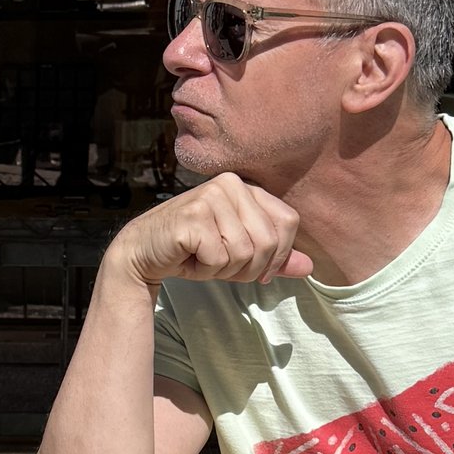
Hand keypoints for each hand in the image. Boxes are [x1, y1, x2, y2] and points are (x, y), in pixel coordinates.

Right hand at [108, 175, 312, 293]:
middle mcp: (230, 184)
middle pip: (268, 241)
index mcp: (246, 186)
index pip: (288, 222)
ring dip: (224, 269)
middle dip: (249, 268)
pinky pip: (220, 258)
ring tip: (203, 258)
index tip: (254, 268)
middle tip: (221, 265)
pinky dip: (206, 269)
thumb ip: (274, 257)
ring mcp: (210, 196)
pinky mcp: (193, 216)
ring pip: (245, 252)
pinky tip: (189, 258)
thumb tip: (310, 268)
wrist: (144, 253)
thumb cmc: (193, 251)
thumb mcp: (240, 253)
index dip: (277, 254)